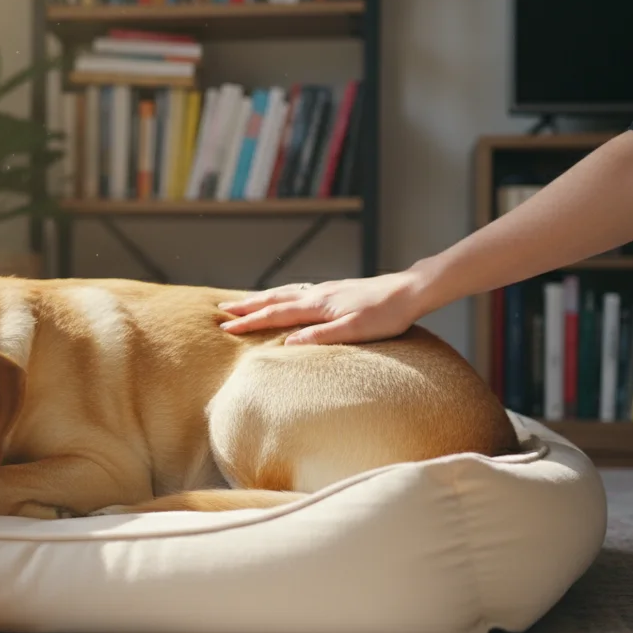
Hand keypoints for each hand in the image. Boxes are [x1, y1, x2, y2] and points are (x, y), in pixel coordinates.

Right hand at [218, 271, 428, 344]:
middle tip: (221, 310)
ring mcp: (326, 290)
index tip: (226, 327)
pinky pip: (298, 291)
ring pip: (285, 292)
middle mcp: (318, 294)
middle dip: (246, 306)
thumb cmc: (386, 315)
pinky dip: (281, 294)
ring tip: (243, 302)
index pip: (275, 314)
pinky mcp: (335, 290)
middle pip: (274, 298)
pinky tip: (284, 297)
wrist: (410, 290)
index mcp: (318, 305)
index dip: (249, 321)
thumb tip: (288, 343)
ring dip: (261, 298)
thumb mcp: (355, 330)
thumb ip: (320, 337)